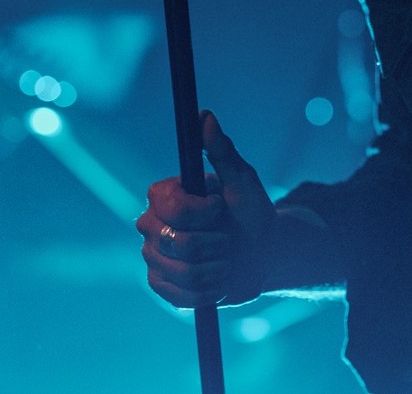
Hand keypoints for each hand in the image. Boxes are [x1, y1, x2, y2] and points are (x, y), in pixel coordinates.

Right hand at [134, 111, 277, 307]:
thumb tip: (205, 115)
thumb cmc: (251, 211)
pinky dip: (209, 291)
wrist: (261, 254)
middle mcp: (151, 224)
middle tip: (227, 239)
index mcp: (166, 195)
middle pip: (176, 241)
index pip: (168, 204)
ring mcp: (153, 257)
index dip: (199, 211)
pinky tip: (218, 280)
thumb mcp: (242, 180)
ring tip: (226, 260)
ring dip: (217, 268)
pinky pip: (180, 297)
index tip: (220, 208)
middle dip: (214, 243)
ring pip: (182, 272)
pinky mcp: (160, 286)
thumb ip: (222, 150)